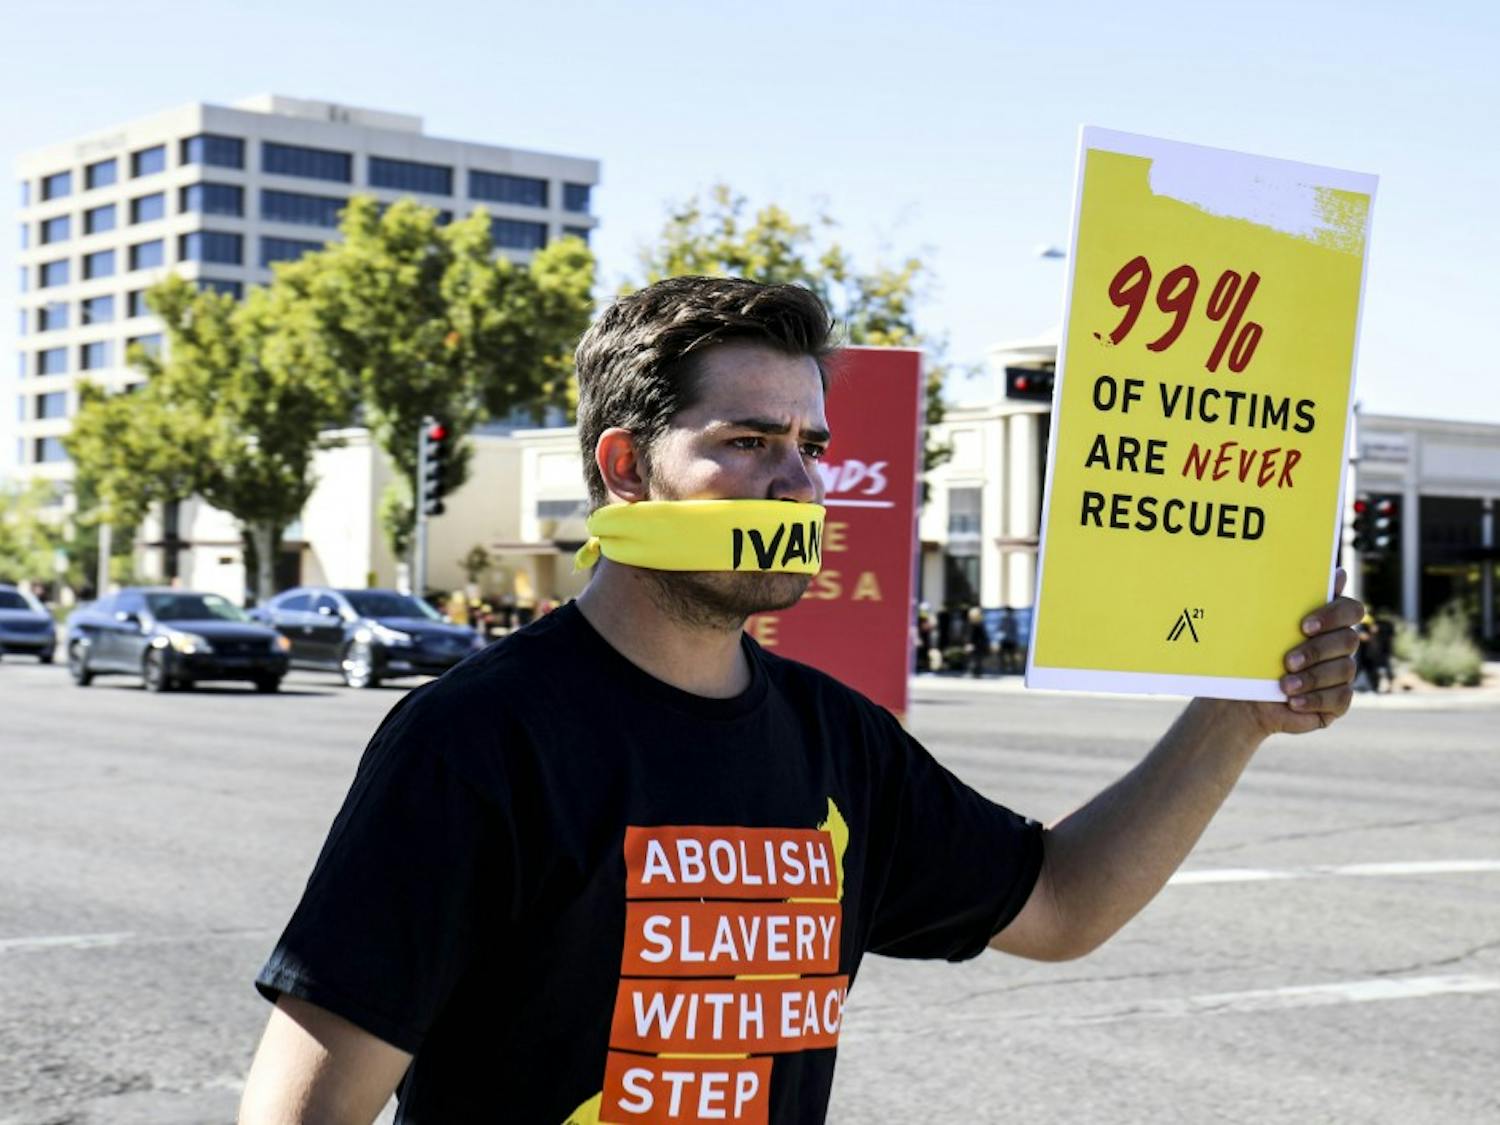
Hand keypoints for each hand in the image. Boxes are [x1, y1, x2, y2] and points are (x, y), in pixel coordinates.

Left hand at [1246, 568, 1362, 737]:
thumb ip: (1290, 600)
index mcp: (1328, 621)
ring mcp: (1341, 673)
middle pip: (1348, 640)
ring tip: (1284, 686)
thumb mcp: (1263, 626)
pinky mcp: (1338, 700)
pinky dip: (1315, 699)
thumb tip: (1332, 572)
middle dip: (1317, 650)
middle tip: (1288, 661)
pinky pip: (1339, 698)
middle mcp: (1340, 645)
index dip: (1333, 615)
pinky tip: (1293, 702)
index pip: (1351, 609)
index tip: (1304, 625)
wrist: (1241, 695)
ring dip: (1312, 678)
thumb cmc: (1252, 654)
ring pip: (1344, 670)